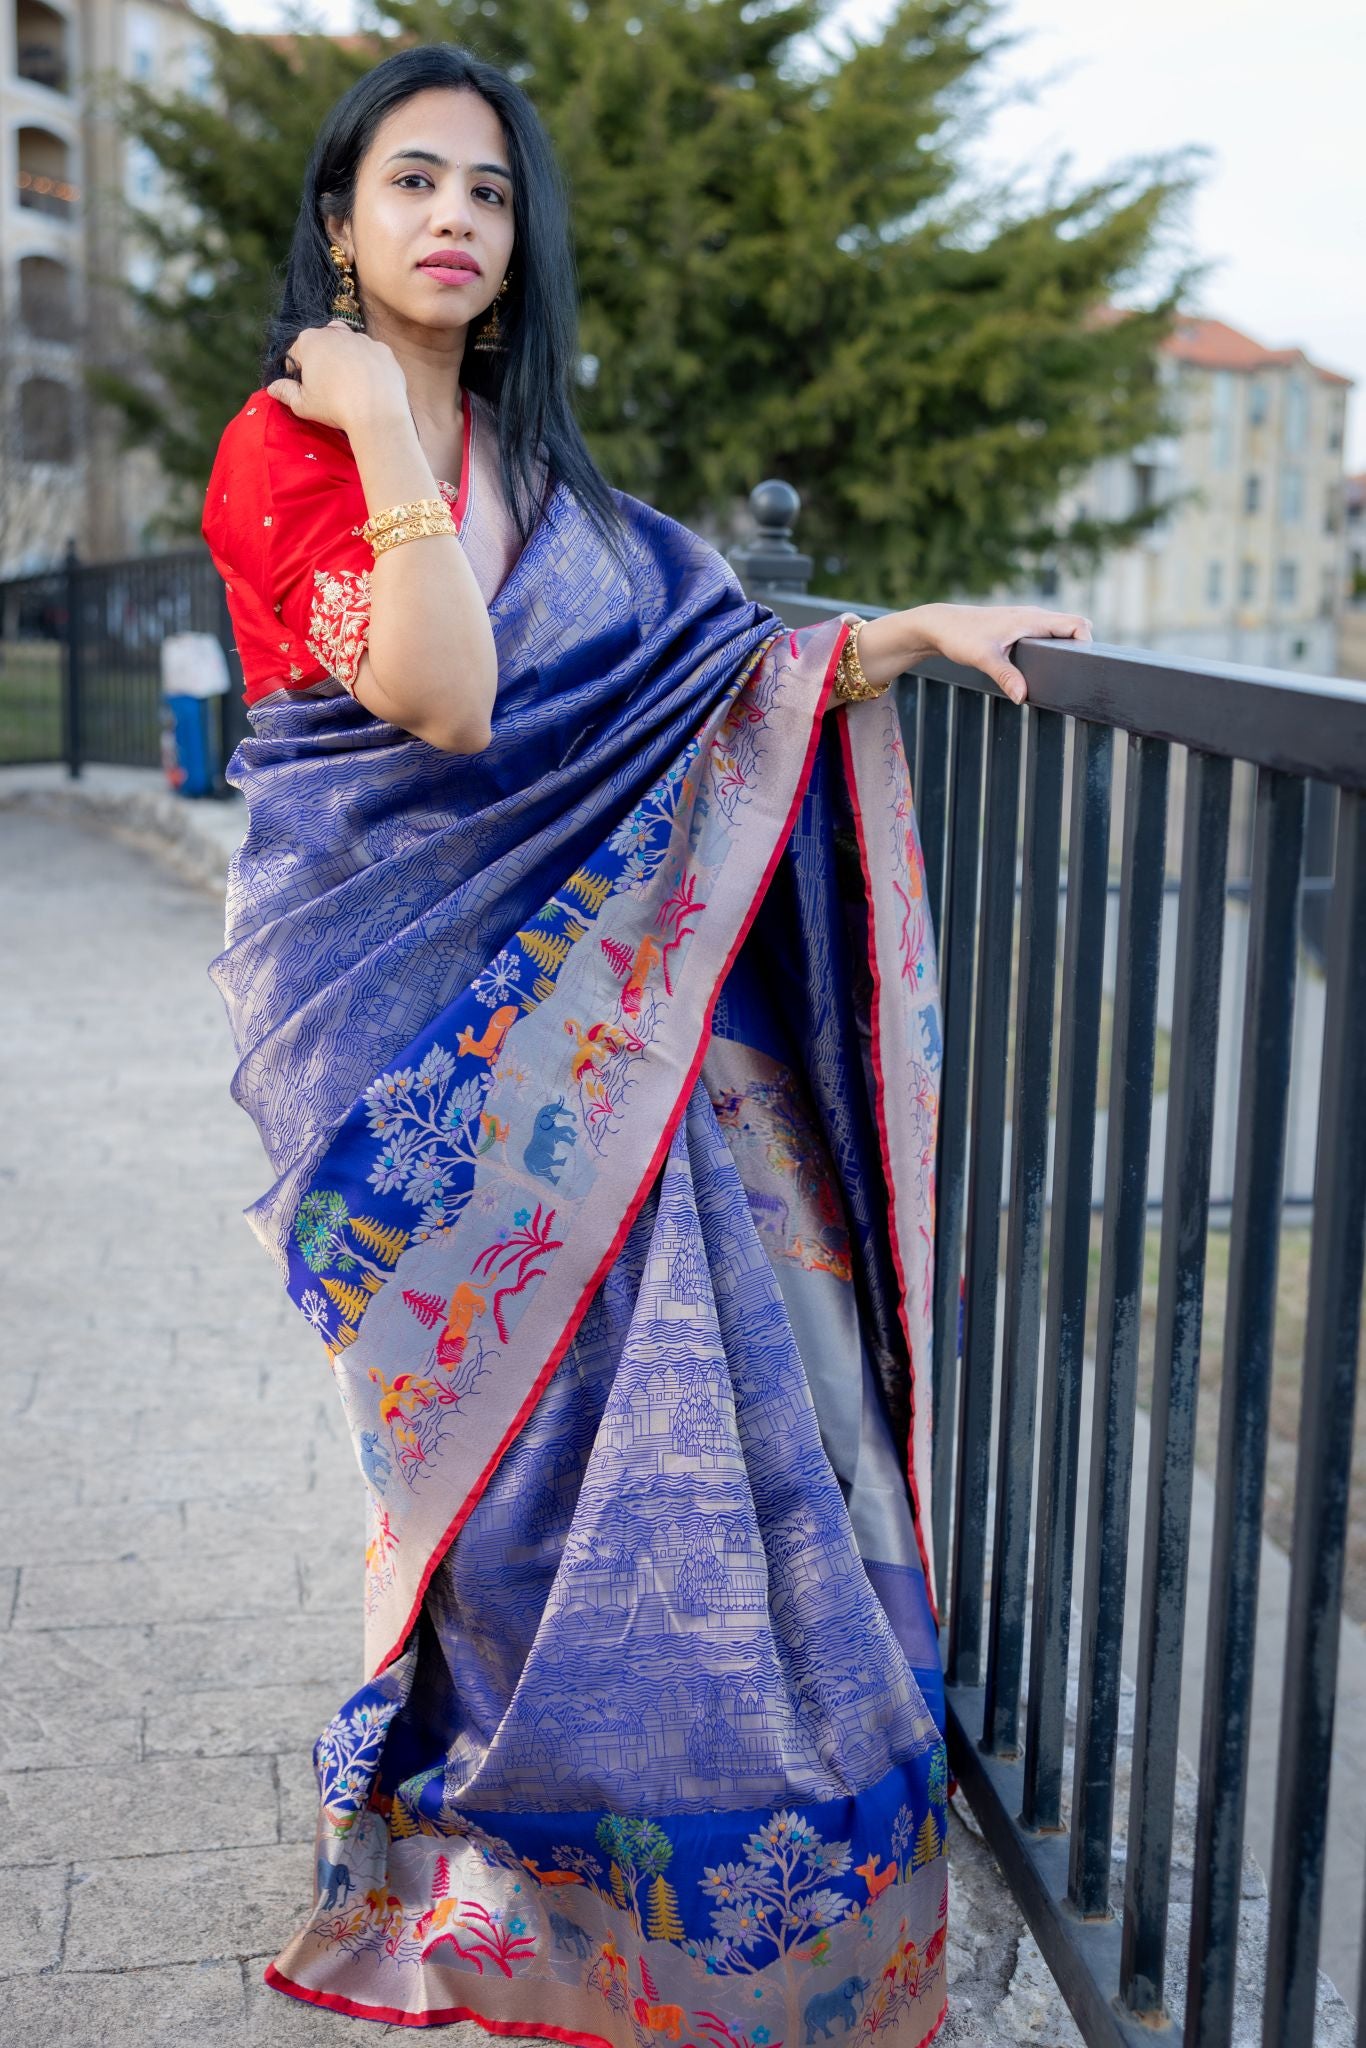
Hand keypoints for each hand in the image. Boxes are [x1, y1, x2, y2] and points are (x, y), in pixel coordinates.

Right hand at [265, 321, 409, 438]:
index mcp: (310, 340)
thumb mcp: (303, 405)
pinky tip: (369, 386)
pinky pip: (371, 355)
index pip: (296, 353)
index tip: (305, 388)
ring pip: (348, 345)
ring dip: (346, 359)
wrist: (377, 413)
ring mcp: (362, 338)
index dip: (297, 372)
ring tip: (350, 385)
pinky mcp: (383, 349)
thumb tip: (273, 388)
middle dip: (322, 360)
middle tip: (328, 386)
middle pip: (322, 343)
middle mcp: (336, 332)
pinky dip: (369, 366)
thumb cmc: (334, 407)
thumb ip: (286, 392)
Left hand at [919, 602, 1091, 703]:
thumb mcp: (983, 658)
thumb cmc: (960, 636)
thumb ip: (1005, 676)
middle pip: (1074, 626)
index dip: (1087, 642)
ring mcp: (1027, 620)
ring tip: (1066, 671)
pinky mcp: (1019, 627)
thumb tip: (1022, 697)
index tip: (1082, 664)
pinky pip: (1047, 633)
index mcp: (1032, 619)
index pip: (1076, 624)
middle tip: (1076, 672)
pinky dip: (1054, 645)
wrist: (940, 626)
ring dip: (1068, 645)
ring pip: (1060, 629)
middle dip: (1082, 646)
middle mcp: (1033, 616)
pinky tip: (1046, 665)